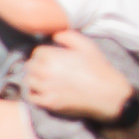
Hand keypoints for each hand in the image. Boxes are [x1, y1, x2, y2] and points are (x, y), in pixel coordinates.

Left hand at [18, 39, 138, 124]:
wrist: (109, 94)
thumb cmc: (98, 68)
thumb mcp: (86, 45)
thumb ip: (66, 35)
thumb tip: (52, 36)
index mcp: (52, 56)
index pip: (37, 52)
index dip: (45, 55)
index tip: (52, 59)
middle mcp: (45, 72)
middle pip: (30, 66)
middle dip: (38, 66)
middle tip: (48, 70)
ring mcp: (46, 88)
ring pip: (29, 81)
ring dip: (35, 79)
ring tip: (44, 80)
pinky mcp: (50, 103)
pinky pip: (32, 97)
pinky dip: (35, 94)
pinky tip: (43, 92)